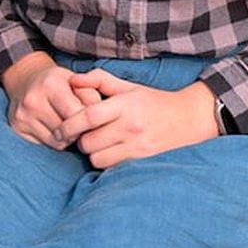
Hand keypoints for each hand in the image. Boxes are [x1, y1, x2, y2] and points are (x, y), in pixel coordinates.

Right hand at [0, 52, 99, 149]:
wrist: (24, 80)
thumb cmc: (56, 82)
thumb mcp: (74, 80)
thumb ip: (90, 93)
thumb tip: (99, 114)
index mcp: (50, 84)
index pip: (77, 113)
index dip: (88, 119)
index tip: (92, 118)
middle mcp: (33, 100)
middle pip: (67, 130)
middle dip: (79, 130)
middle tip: (81, 124)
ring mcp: (22, 116)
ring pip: (58, 142)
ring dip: (69, 138)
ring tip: (68, 126)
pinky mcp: (17, 129)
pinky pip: (47, 145)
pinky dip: (56, 141)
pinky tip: (56, 130)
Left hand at [57, 72, 218, 168]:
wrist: (188, 119)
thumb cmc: (153, 101)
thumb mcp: (128, 86)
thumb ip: (99, 80)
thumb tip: (72, 79)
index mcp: (125, 105)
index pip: (88, 116)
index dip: (68, 125)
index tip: (59, 129)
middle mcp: (131, 126)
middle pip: (88, 142)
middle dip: (80, 141)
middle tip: (84, 135)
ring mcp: (138, 146)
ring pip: (97, 159)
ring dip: (93, 154)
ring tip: (100, 145)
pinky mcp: (142, 161)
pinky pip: (112, 168)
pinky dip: (107, 162)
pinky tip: (112, 153)